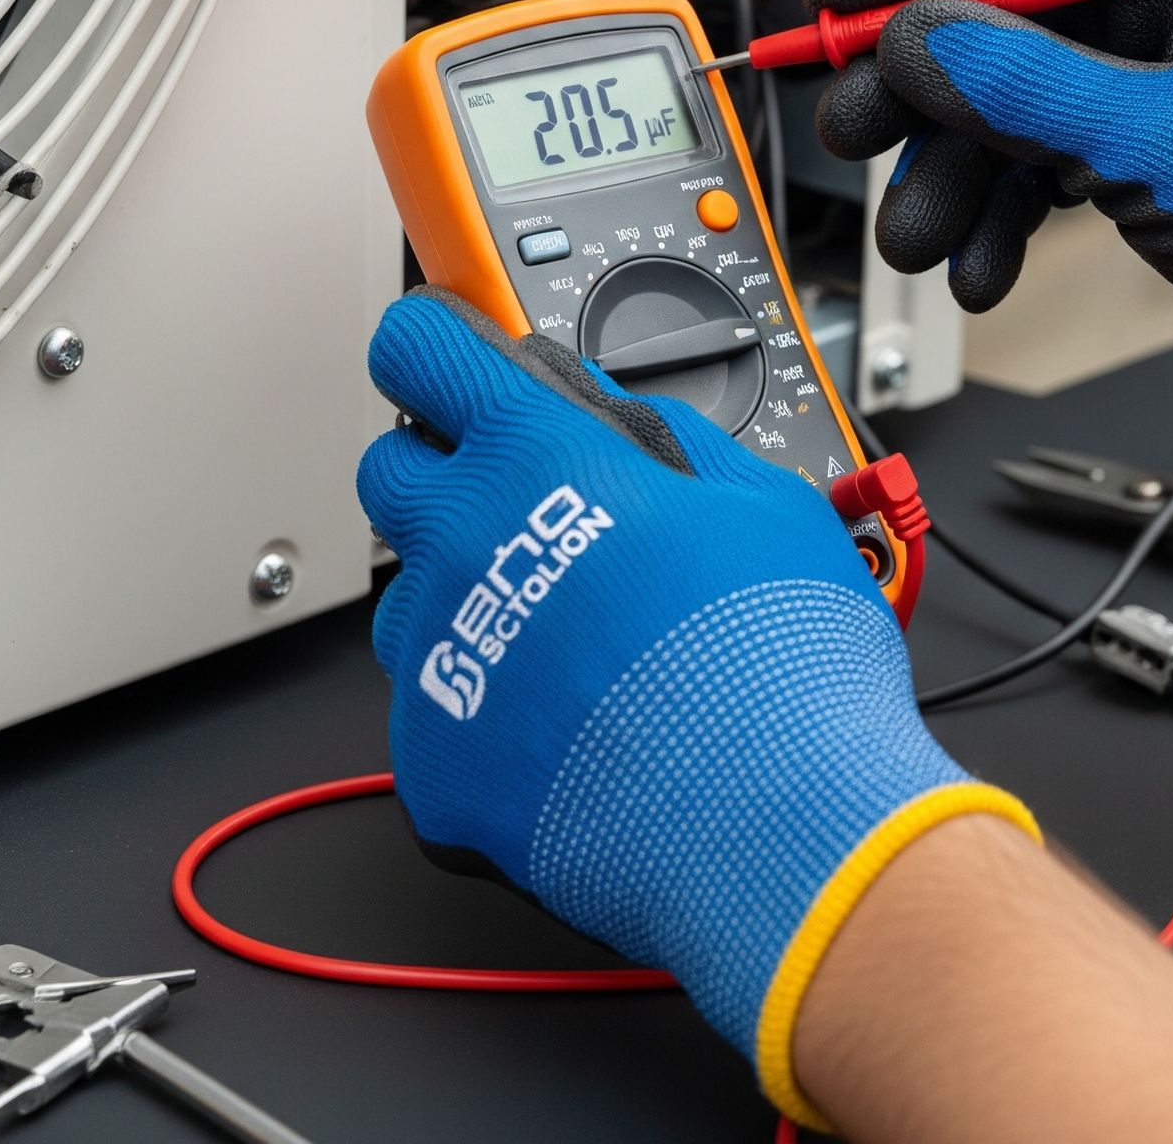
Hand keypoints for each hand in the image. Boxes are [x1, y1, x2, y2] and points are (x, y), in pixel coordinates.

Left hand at [357, 289, 1036, 1125]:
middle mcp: (461, 543)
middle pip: (391, 469)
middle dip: (450, 473)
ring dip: (466, 595)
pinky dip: (487, 709)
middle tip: (537, 508)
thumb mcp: (761, 497)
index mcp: (535, 457)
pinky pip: (434, 709)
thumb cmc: (781, 658)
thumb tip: (613, 412)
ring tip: (571, 639)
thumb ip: (666, 438)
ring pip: (409, 596)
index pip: (419, 349)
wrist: (779, 825)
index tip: (455, 359)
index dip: (439, 347)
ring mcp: (436, 656)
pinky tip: (571, 726)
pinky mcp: (433, 761)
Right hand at [806, 0, 1172, 513]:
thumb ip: (1022, 85)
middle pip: (1001, 17)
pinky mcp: (1153, 143)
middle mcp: (1169, 8)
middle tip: (849, 131)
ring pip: (1015, 101)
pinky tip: (983, 266)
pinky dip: (1006, 208)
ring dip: (954, 172)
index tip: (834, 4)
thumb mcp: (1155, 144)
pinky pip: (1047, 156)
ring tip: (917, 238)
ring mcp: (1160, 79)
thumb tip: (911, 41)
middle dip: (919, 87)